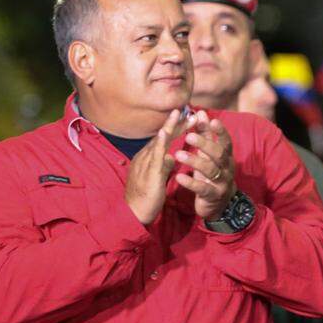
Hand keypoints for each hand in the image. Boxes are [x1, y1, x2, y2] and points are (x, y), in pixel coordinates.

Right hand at [125, 110, 184, 224]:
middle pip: (162, 136)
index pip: (164, 139)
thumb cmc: (146, 197)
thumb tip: (172, 157)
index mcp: (148, 158)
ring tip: (180, 114)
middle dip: (175, 122)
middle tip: (188, 109)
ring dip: (170, 127)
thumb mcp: (158, 178)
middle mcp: (145, 157)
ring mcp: (145, 164)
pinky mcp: (149, 173)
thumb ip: (164, 166)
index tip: (187, 117)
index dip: (176, 128)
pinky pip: (155, 156)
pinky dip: (160, 143)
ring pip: (159, 142)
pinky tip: (165, 133)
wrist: (134, 213)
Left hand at [173, 111, 236, 221]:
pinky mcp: (213, 196)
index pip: (226, 142)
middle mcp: (227, 168)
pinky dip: (191, 183)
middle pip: (219, 154)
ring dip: (195, 161)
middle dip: (205, 144)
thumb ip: (206, 134)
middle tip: (189, 135)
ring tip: (178, 154)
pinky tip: (179, 177)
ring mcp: (222, 182)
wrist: (219, 204)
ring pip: (211, 170)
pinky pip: (203, 188)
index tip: (212, 120)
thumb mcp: (209, 154)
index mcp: (226, 157)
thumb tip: (201, 113)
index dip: (221, 132)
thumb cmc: (212, 174)